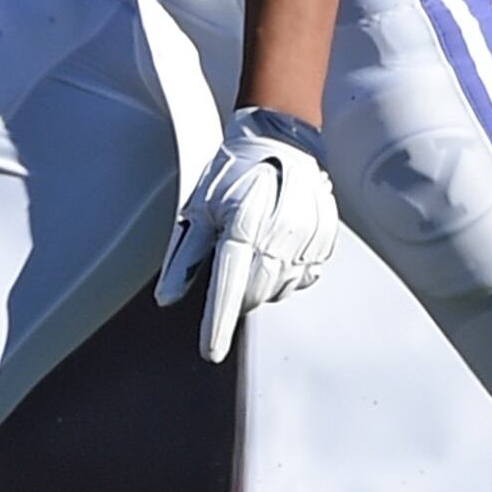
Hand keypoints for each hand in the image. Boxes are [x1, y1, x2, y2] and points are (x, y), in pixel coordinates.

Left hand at [154, 108, 340, 363]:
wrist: (281, 140)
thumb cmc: (233, 173)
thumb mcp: (198, 208)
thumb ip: (184, 257)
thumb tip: (167, 298)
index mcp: (242, 225)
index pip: (227, 286)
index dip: (218, 323)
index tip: (210, 351)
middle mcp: (278, 234)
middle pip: (254, 294)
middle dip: (237, 295)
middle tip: (229, 265)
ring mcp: (306, 238)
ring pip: (278, 289)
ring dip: (261, 283)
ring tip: (253, 247)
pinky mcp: (324, 241)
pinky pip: (302, 276)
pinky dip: (285, 272)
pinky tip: (276, 246)